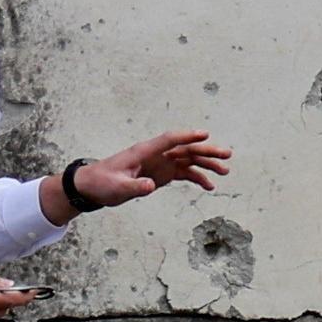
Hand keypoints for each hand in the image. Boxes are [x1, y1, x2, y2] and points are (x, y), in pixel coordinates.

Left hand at [62, 128, 231, 215]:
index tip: (204, 134)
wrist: (93, 186)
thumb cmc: (102, 183)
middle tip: (227, 155)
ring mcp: (160, 163)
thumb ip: (134, 187)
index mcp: (144, 151)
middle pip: (185, 148)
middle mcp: (156, 154)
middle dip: (207, 151)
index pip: (169, 140)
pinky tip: (209, 186)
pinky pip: (184, 173)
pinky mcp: (162, 173)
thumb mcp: (116, 188)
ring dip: (207, 164)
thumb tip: (150, 186)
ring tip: (225, 171)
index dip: (187, 136)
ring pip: (189, 159)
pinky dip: (197, 178)